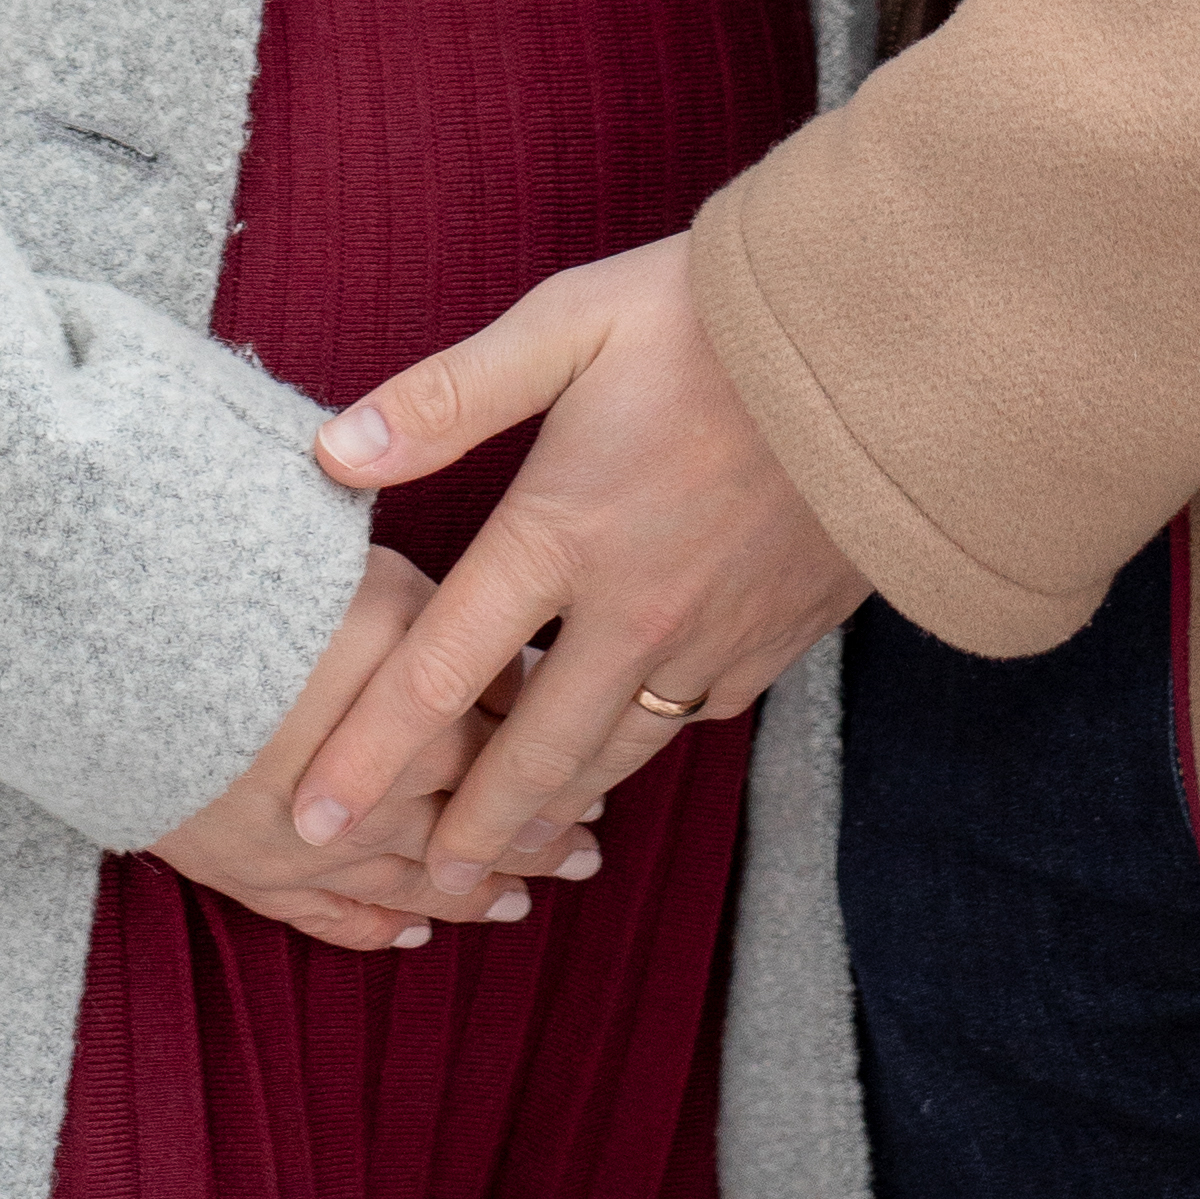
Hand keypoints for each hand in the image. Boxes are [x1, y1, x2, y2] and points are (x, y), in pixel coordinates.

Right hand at [149, 548, 605, 955]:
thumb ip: (456, 629)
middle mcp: (378, 800)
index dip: (557, 768)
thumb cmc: (249, 588)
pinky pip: (330, 919)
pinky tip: (415, 931)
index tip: (599, 777)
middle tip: (587, 854)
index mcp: (420, 724)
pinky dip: (379, 929)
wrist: (112, 649)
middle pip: (475, 831)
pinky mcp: (247, 874)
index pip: (511, 757)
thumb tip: (524, 667)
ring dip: (473, 896)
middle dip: (537, 844)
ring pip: (415, 888)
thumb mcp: (378, 579)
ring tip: (520, 900)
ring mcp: (310, 850)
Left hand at [296, 241, 865, 894]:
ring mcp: (708, 636)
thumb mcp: (568, 322)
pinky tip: (622, 748)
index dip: (367, 757)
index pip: (438, 673)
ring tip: (508, 850)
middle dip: (467, 831)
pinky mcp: (774, 639)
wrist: (891, 350)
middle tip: (420, 881)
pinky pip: (691, 718)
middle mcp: (629, 608)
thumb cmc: (716, 317)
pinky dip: (643, 748)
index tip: (308, 817)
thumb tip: (333, 452)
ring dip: (553, 810)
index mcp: (559, 531)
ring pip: (614, 754)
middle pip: (529, 756)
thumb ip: (448, 395)